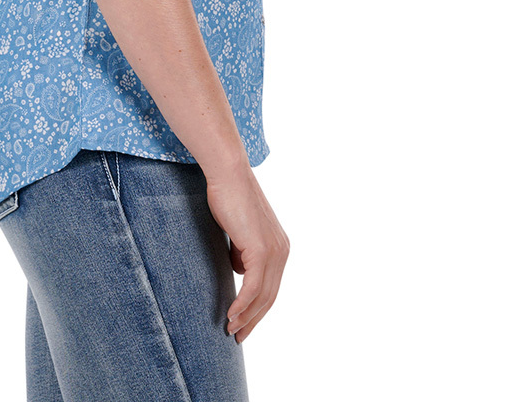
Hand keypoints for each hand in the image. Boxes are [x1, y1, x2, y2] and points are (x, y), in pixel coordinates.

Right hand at [204, 159, 289, 342]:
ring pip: (262, 295)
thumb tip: (239, 271)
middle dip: (253, 320)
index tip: (243, 323)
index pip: (271, 287)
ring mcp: (274, 251)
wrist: (228, 175)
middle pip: (270, 296)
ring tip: (231, 330)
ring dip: (246, 316)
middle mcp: (282, 251)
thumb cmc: (228, 197)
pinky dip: (242, 304)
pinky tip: (231, 315)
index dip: (257, 309)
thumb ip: (242, 252)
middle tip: (237, 336)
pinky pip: (252, 287)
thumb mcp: (238, 232)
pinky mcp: (260, 249)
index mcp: (280, 247)